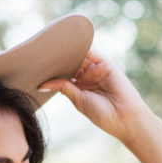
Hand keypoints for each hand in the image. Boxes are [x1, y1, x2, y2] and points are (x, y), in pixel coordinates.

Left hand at [39, 51, 154, 142]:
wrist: (125, 117)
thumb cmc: (102, 114)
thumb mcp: (78, 100)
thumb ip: (63, 87)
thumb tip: (42, 83)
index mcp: (80, 88)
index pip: (63, 75)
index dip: (52, 71)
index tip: (36, 67)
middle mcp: (87, 77)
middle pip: (70, 64)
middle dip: (57, 60)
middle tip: (40, 53)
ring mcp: (96, 69)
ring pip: (79, 57)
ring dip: (67, 52)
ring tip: (50, 48)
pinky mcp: (105, 63)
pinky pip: (91, 52)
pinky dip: (80, 47)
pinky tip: (67, 45)